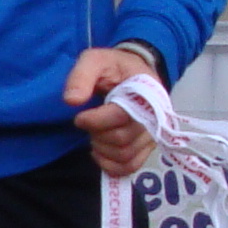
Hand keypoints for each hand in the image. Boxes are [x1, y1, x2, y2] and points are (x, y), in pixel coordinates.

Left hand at [65, 45, 159, 175]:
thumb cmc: (113, 67)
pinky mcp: (147, 147)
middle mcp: (155, 116)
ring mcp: (153, 134)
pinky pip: (130, 167)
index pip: (122, 116)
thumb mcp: (94, 60)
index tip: (79, 117)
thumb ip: (81, 76)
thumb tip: (72, 100)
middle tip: (88, 123)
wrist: (132, 73)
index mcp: (147, 91)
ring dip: (102, 149)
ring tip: (94, 134)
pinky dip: (111, 165)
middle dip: (97, 134)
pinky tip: (99, 152)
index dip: (95, 121)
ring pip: (125, 156)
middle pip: (122, 139)